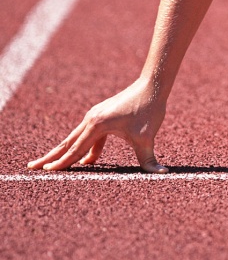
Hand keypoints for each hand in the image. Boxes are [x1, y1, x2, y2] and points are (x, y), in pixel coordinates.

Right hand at [28, 78, 167, 172]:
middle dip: (51, 157)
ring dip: (64, 152)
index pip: (76, 149)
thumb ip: (149, 160)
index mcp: (98, 125)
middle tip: (33, 166)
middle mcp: (91, 119)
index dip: (63, 163)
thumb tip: (162, 174)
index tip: (47, 171)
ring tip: (50, 164)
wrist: (152, 85)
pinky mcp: (102, 116)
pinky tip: (88, 160)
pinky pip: (88, 135)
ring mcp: (95, 116)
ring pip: (75, 138)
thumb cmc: (149, 109)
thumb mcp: (147, 137)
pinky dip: (84, 147)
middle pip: (67, 142)